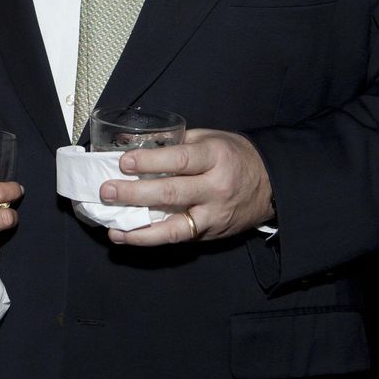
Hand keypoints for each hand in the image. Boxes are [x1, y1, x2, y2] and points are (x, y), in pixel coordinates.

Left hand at [98, 129, 272, 247]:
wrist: (271, 184)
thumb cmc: (235, 156)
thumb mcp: (211, 139)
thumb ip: (176, 143)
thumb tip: (133, 143)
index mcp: (216, 157)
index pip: (179, 159)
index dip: (149, 161)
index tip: (123, 162)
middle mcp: (216, 188)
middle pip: (171, 193)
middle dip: (135, 193)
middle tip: (107, 191)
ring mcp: (214, 214)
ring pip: (174, 227)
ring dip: (139, 229)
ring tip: (113, 228)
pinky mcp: (211, 233)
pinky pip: (178, 238)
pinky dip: (150, 239)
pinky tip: (128, 236)